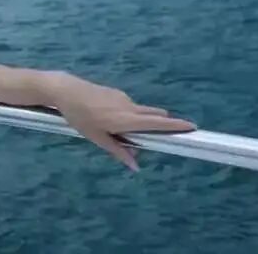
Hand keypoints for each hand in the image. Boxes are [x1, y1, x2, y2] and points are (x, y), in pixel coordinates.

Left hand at [46, 73, 196, 171]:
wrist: (65, 90)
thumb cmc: (79, 116)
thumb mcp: (97, 138)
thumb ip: (118, 151)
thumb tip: (136, 166)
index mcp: (127, 118)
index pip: (157, 122)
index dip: (175, 125)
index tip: (193, 126)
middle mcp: (129, 106)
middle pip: (154, 115)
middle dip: (163, 123)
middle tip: (167, 135)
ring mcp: (122, 97)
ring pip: (140, 111)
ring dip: (141, 120)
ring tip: (126, 132)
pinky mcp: (115, 92)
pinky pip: (128, 105)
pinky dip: (129, 113)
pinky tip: (111, 118)